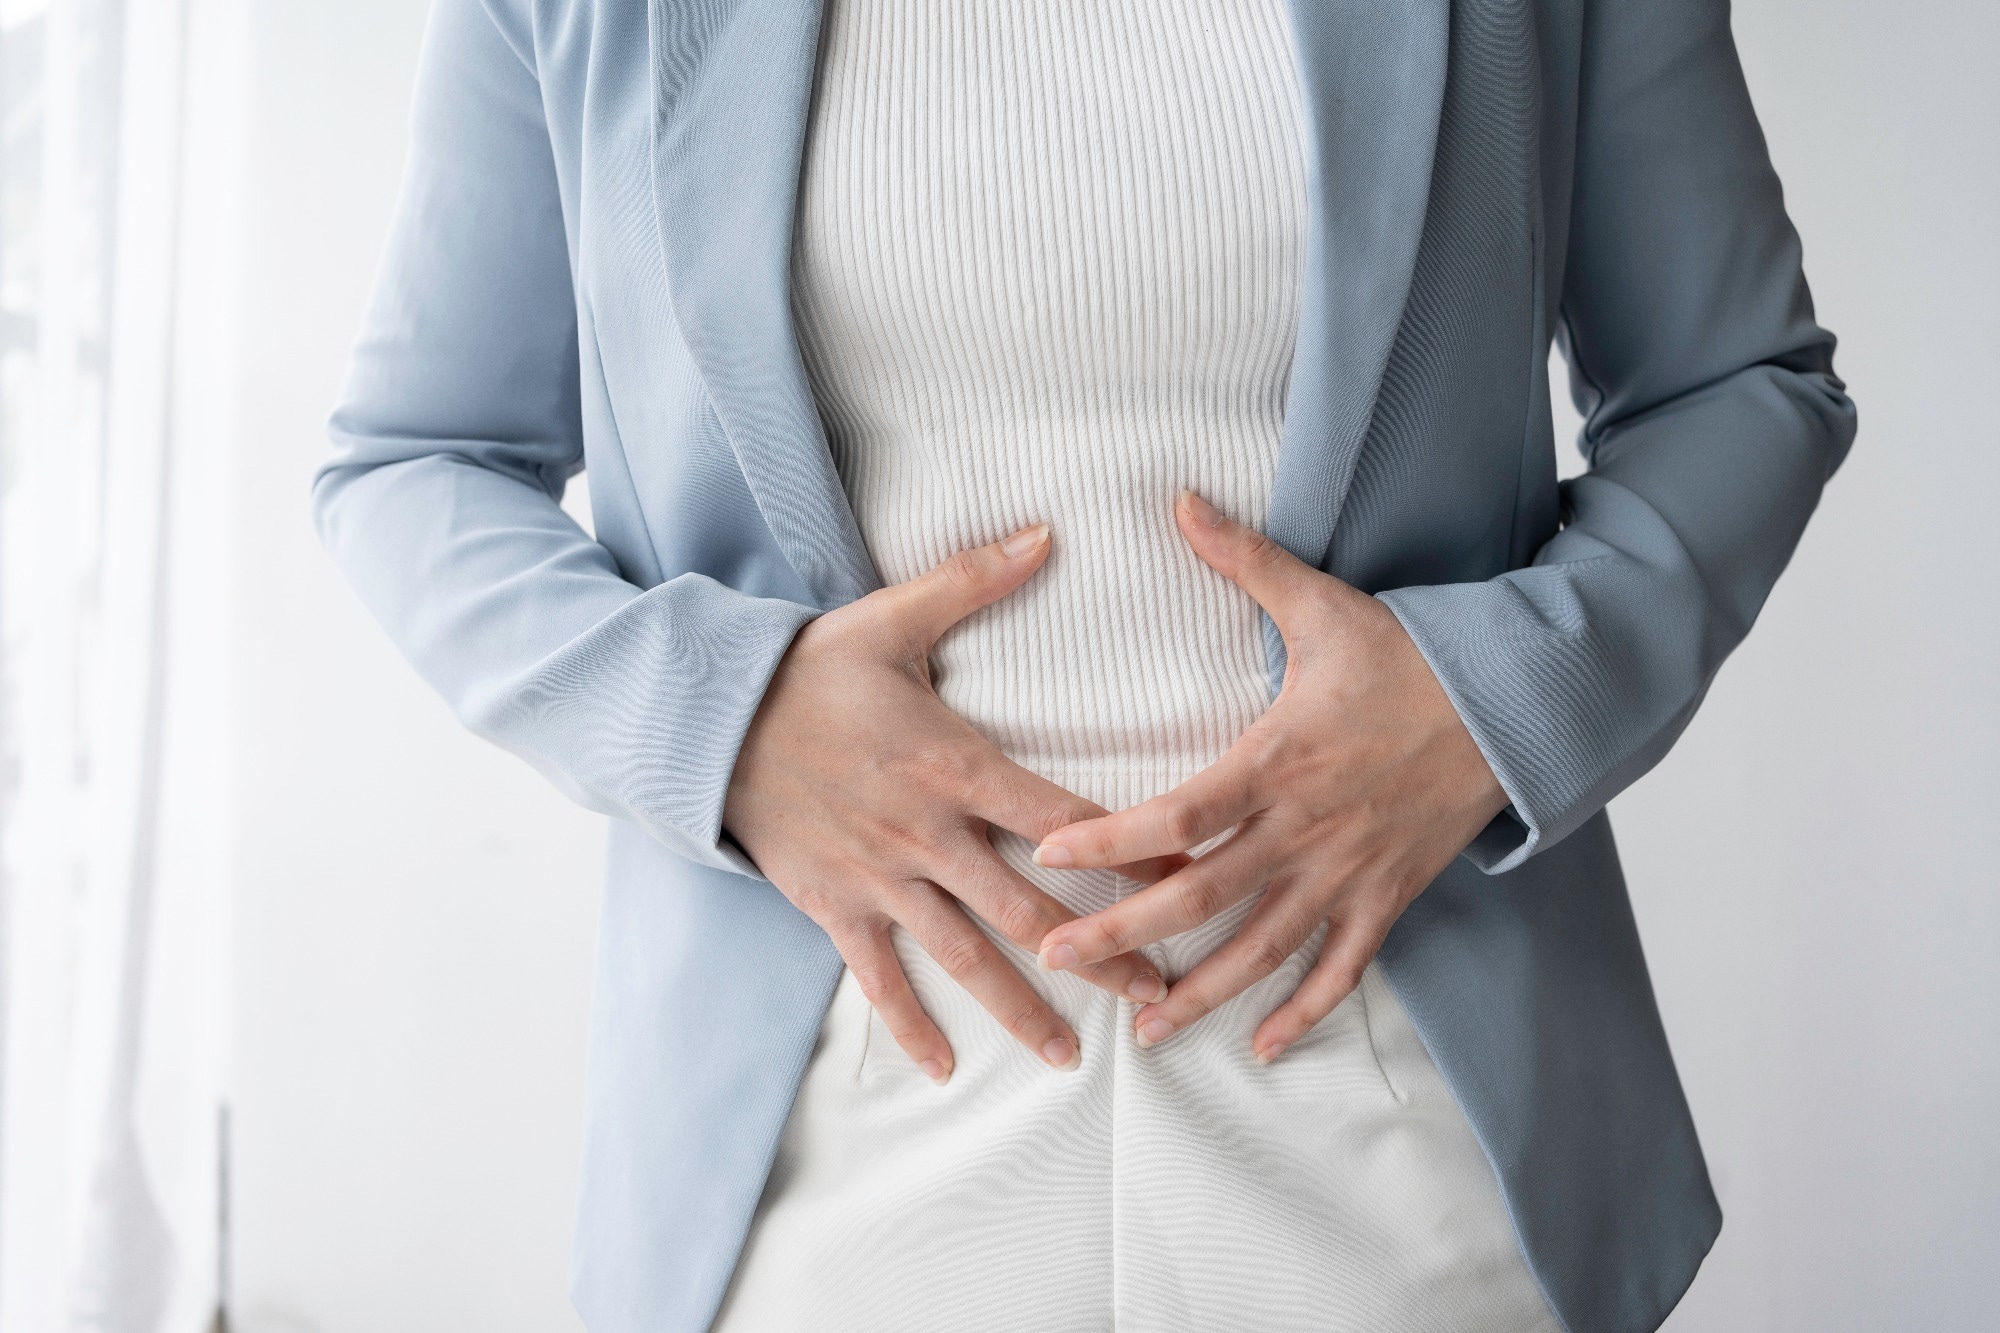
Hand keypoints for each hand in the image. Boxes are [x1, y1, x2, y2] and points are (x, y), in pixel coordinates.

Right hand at [724, 524, 1175, 1083]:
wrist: (706, 720)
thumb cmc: (806, 670)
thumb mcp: (891, 619)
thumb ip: (974, 580)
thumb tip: (1046, 533)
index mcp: (955, 765)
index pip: (1063, 815)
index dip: (1129, 848)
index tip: (1187, 878)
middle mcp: (928, 834)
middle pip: (1032, 907)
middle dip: (1101, 951)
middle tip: (1159, 993)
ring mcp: (882, 878)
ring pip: (966, 956)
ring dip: (1022, 1009)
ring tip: (1073, 1055)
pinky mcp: (835, 905)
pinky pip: (880, 977)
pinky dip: (910, 1024)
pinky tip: (945, 1067)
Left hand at [1030, 491, 1508, 1063]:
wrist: (1514, 707)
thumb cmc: (1411, 658)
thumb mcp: (1324, 605)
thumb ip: (1244, 560)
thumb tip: (1179, 501)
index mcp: (1277, 762)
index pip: (1178, 812)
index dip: (1112, 839)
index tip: (1048, 855)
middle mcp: (1304, 830)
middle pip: (1201, 895)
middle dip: (1124, 933)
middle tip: (1057, 960)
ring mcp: (1347, 873)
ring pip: (1263, 948)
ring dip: (1201, 993)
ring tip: (1144, 1031)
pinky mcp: (1386, 898)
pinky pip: (1342, 970)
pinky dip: (1305, 1011)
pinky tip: (1264, 1045)